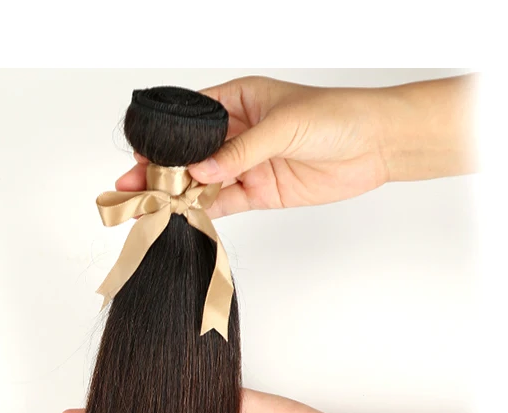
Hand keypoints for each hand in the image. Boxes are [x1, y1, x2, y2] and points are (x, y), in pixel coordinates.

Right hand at [114, 74, 476, 218]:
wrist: (375, 145)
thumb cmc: (336, 117)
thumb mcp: (282, 126)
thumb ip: (240, 152)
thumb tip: (201, 173)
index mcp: (239, 101)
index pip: (191, 118)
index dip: (163, 136)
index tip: (140, 151)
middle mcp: (238, 133)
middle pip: (190, 154)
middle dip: (161, 169)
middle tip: (132, 185)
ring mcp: (248, 165)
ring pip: (203, 181)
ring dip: (177, 194)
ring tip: (149, 205)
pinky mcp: (261, 192)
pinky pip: (225, 203)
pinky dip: (204, 210)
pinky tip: (182, 215)